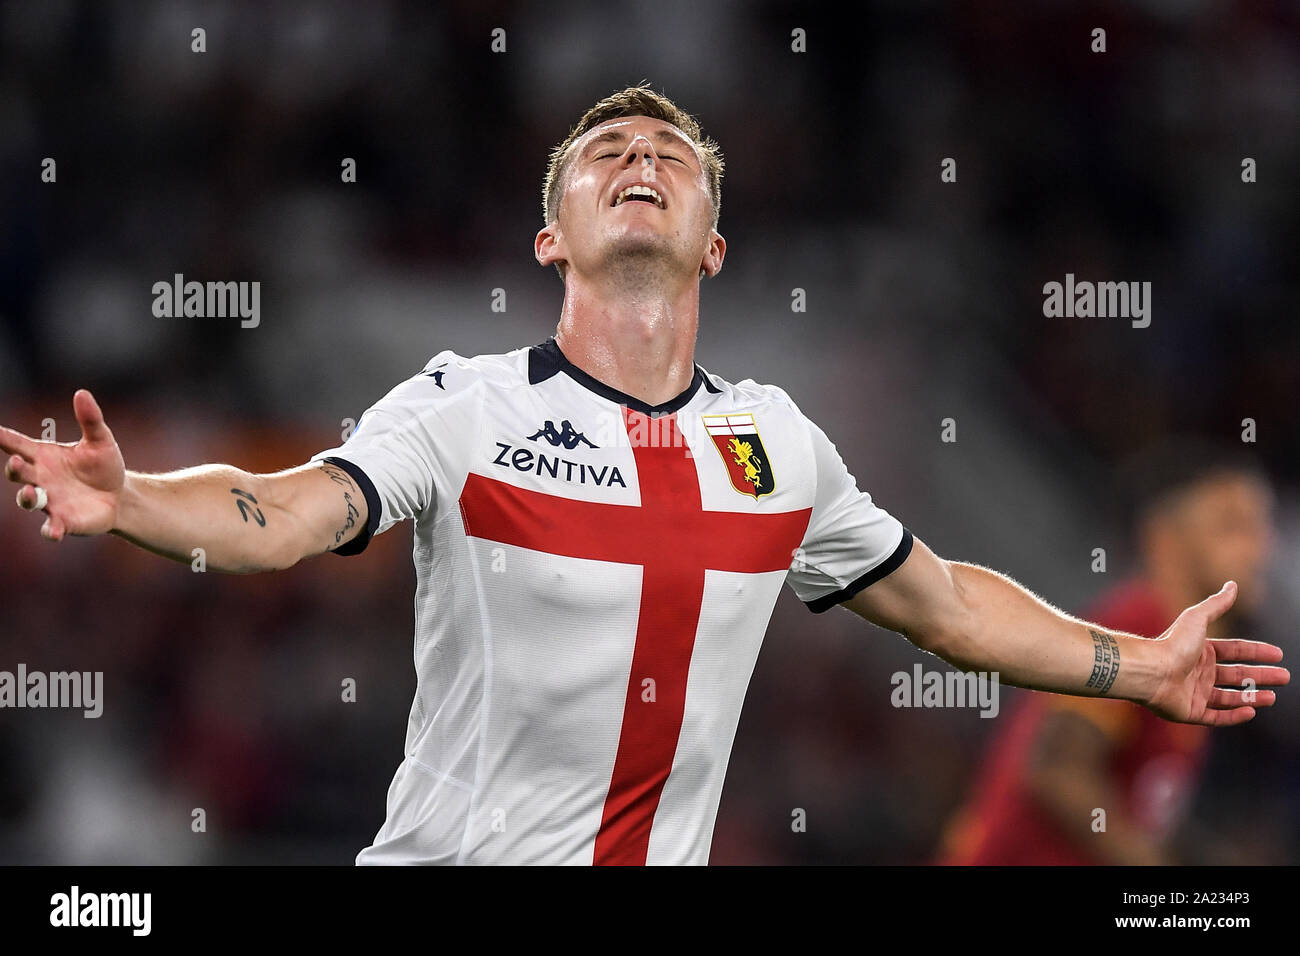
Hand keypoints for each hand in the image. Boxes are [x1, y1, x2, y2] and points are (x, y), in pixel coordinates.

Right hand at [2, 389, 125, 540]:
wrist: (121, 496)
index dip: (1, 437)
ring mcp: (50, 500)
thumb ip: (90, 419)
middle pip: (18, 472)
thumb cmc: (104, 466)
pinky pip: (50, 527)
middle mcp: (40, 478)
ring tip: (32, 492)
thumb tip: (82, 393)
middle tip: (17, 462)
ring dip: (27, 497)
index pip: (16, 444)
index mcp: (44, 456)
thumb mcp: (100, 440)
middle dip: (14, 468)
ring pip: (28, 499)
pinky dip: (50, 530)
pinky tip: (53, 531)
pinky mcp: (64, 521)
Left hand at [1144, 581, 1289, 725]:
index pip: (1235, 651)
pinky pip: (1216, 717)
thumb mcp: (1198, 619)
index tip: (1278, 654)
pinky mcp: (1190, 712)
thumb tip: (1232, 584)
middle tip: (1284, 677)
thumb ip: (1216, 604)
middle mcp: (1198, 671)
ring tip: (1271, 697)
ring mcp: (1194, 692)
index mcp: (1201, 650)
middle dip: (1262, 676)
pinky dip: (1234, 716)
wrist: (1150, 671)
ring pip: (1229, 697)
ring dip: (1251, 697)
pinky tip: (1251, 712)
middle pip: (1236, 675)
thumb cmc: (1173, 644)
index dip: (1257, 652)